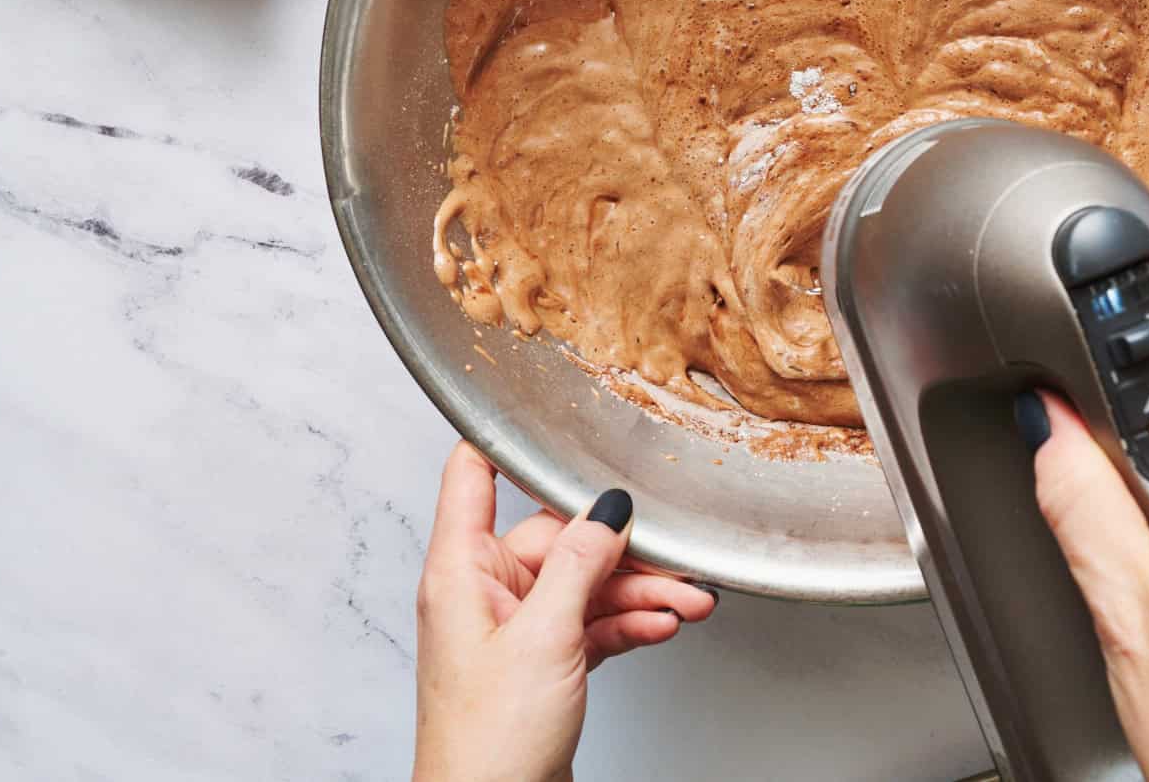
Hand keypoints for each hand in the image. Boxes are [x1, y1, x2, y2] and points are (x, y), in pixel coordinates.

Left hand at [412, 442, 717, 781]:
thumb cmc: (486, 745)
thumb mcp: (543, 637)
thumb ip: (579, 564)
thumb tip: (608, 509)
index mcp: (461, 571)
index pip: (473, 475)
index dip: (506, 436)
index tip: (546, 404)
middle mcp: (484, 593)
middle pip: (560, 539)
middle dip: (623, 549)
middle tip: (675, 555)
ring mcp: (514, 630)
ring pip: (585, 585)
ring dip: (639, 592)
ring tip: (688, 599)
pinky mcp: (541, 664)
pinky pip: (592, 624)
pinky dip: (629, 623)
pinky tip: (663, 624)